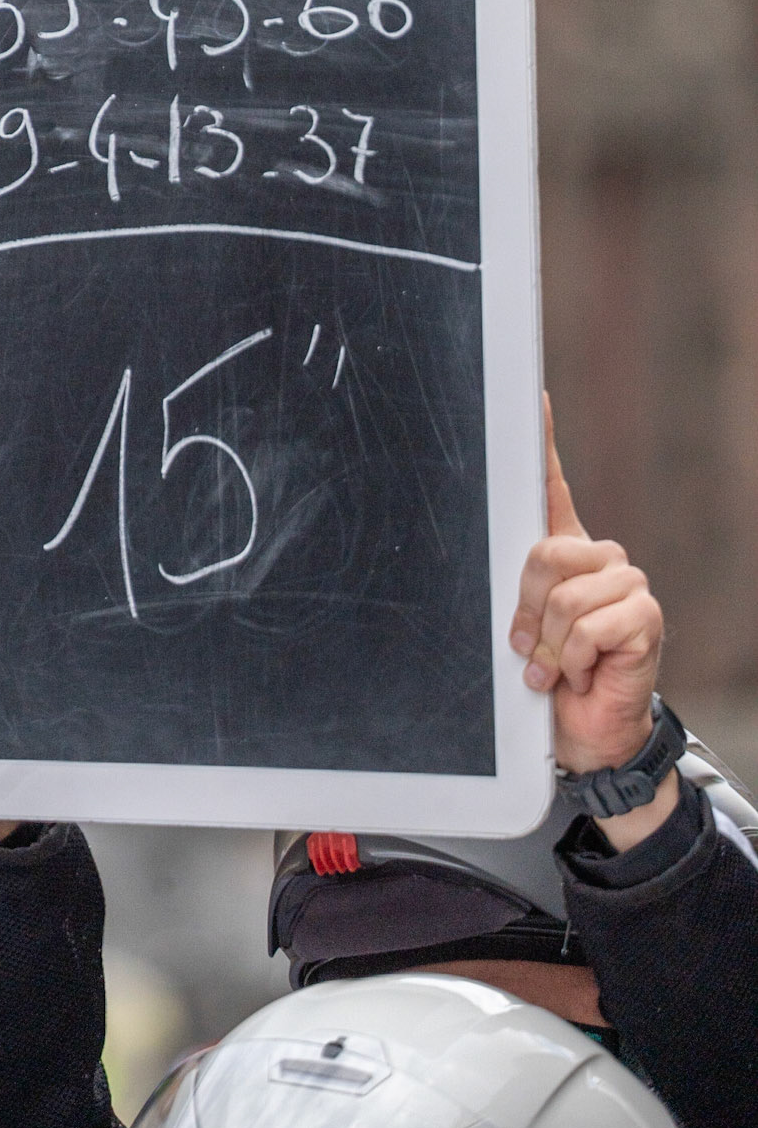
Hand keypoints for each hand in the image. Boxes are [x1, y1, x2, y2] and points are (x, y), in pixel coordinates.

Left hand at [510, 397, 674, 846]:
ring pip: (561, 595)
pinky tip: (581, 673)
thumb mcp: (517, 630)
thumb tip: (482, 563)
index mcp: (562, 551)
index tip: (532, 392)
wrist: (585, 735)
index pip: (551, 484)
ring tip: (554, 666)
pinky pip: (587, 626)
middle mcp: (596, 558)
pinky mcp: (644, 615)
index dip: (542, 437)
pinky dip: (571, 659)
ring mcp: (625, 584)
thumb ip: (509, 592)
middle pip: (542, 552)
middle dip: (523, 611)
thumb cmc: (547, 680)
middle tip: (528, 648)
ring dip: (546, 644)